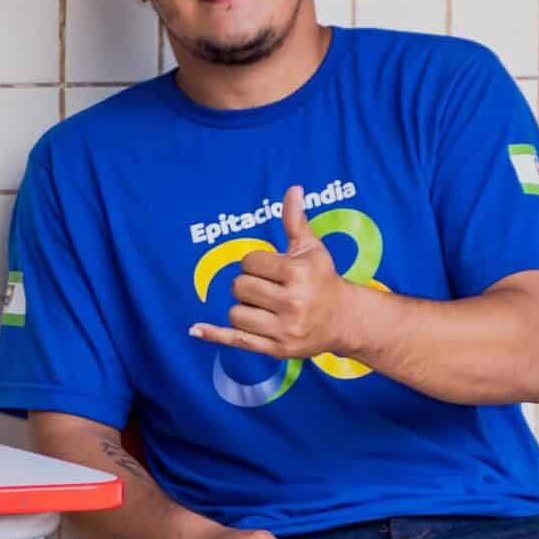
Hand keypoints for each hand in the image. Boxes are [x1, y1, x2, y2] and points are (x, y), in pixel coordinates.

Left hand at [189, 182, 351, 362]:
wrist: (344, 320)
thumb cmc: (323, 279)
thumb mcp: (311, 249)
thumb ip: (295, 221)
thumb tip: (293, 189)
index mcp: (297, 274)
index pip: (250, 263)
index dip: (256, 264)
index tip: (272, 270)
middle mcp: (292, 303)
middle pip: (239, 287)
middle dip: (248, 285)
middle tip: (267, 288)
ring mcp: (284, 329)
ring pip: (235, 313)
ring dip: (243, 307)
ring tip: (264, 306)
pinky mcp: (276, 349)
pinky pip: (236, 340)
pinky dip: (213, 335)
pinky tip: (194, 329)